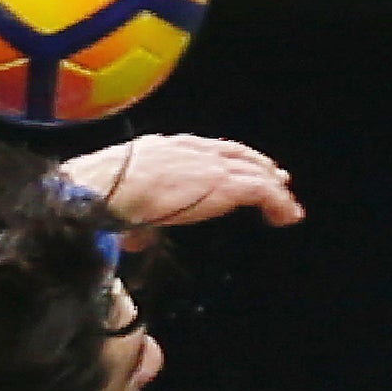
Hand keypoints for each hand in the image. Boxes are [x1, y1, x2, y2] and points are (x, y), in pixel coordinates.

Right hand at [58, 135, 302, 237]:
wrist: (109, 186)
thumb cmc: (104, 196)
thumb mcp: (122, 204)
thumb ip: (135, 221)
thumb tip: (132, 242)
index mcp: (165, 148)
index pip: (206, 149)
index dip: (227, 159)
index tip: (240, 168)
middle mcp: (191, 150)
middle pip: (236, 154)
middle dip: (259, 166)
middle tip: (278, 179)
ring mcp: (210, 165)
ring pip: (253, 171)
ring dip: (273, 188)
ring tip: (287, 207)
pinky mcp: (224, 183)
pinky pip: (261, 190)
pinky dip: (278, 202)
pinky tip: (286, 216)